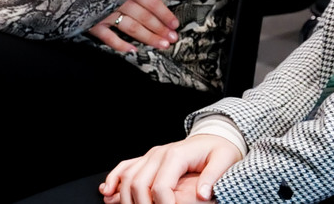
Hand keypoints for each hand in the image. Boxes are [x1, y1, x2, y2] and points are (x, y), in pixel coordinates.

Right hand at [88, 0, 180, 52]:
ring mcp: (104, 12)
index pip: (151, 2)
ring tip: (161, 45)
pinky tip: (132, 51)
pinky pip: (107, 37)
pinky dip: (120, 45)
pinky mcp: (91, 23)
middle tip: (172, 39)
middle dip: (160, 29)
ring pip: (131, 27)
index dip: (164, 14)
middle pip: (144, 17)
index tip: (175, 24)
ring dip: (147, 37)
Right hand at [102, 135, 242, 203]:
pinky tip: (108, 192)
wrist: (215, 136)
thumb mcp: (224, 160)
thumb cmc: (220, 149)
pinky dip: (114, 179)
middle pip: (139, 184)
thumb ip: (213, 177)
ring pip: (128, 177)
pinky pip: (125, 167)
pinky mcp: (148, 159)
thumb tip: (202, 195)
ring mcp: (151, 156)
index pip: (160, 187)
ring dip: (124, 197)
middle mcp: (159, 153)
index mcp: (176, 155)